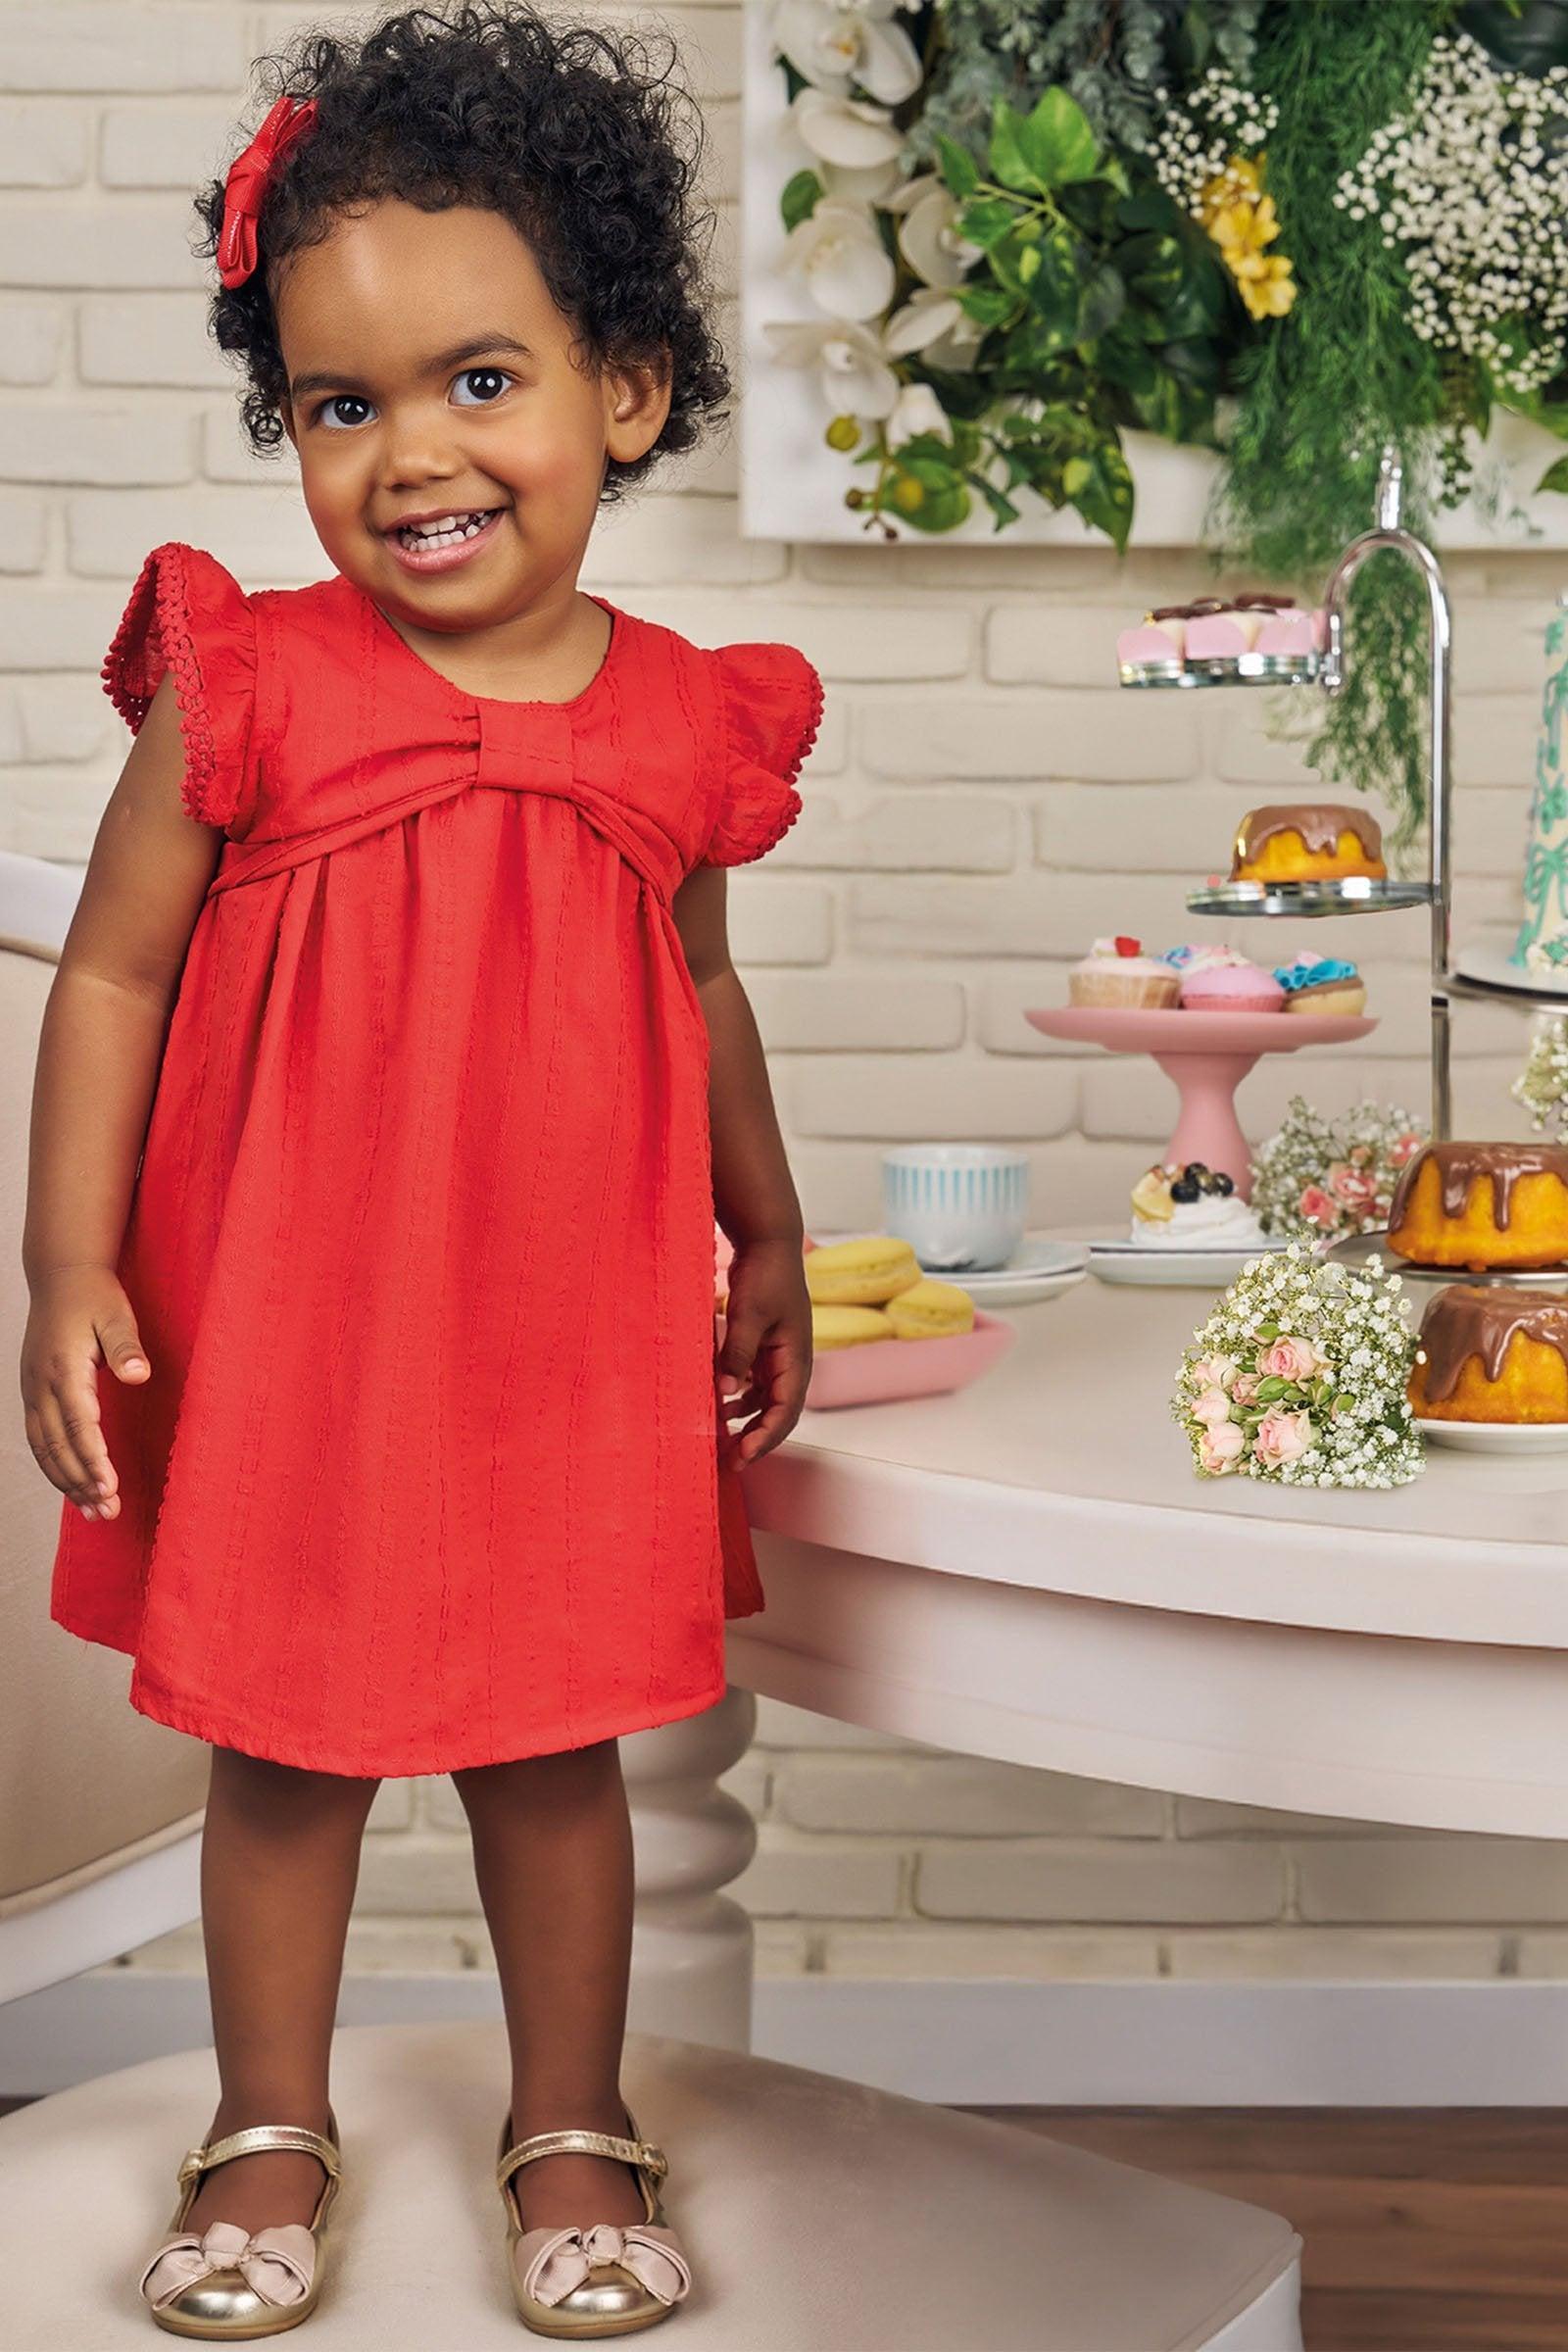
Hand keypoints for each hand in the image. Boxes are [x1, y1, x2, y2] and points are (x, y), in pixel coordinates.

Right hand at [20, 1265, 149, 1519]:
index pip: (78, 1424)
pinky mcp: (33, 1395)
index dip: (92, 1459)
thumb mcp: (117, 1314)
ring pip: (44, 1450)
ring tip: (96, 1512)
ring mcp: (32, 1392)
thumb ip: (127, 1346)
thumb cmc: (94, 1296)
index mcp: (63, 1368)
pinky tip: (74, 1489)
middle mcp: (41, 1385)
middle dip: (82, 1482)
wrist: (61, 1278)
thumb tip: (138, 1375)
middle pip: (58, 1446)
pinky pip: (39, 1441)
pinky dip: (55, 1468)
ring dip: (67, 1483)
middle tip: (109, 1511)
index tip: (109, 1486)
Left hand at [715, 1235, 811, 1464]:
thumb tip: (725, 1391)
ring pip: (765, 1400)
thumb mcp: (748, 1314)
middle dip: (756, 1438)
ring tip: (718, 1436)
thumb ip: (737, 1353)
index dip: (765, 1437)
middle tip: (729, 1461)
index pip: (786, 1410)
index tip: (742, 1456)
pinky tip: (718, 1403)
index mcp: (797, 1357)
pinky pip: (754, 1382)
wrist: (769, 1243)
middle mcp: (792, 1362)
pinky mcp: (765, 1347)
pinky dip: (739, 1397)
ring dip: (746, 1420)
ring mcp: (779, 1355)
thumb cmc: (765, 1275)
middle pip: (778, 1412)